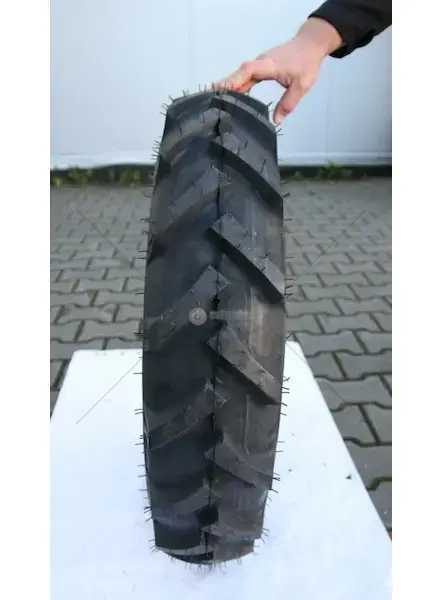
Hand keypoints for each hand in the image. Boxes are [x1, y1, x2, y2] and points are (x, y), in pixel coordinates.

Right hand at [214, 18, 341, 124]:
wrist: (310, 44)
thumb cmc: (307, 62)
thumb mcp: (301, 86)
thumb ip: (288, 104)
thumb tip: (276, 121)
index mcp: (269, 65)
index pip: (248, 71)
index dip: (233, 80)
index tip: (219, 88)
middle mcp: (261, 63)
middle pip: (240, 74)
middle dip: (225, 85)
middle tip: (210, 97)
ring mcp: (260, 64)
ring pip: (241, 75)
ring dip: (230, 85)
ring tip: (216, 99)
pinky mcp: (261, 67)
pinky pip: (246, 76)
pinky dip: (238, 84)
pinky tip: (233, 95)